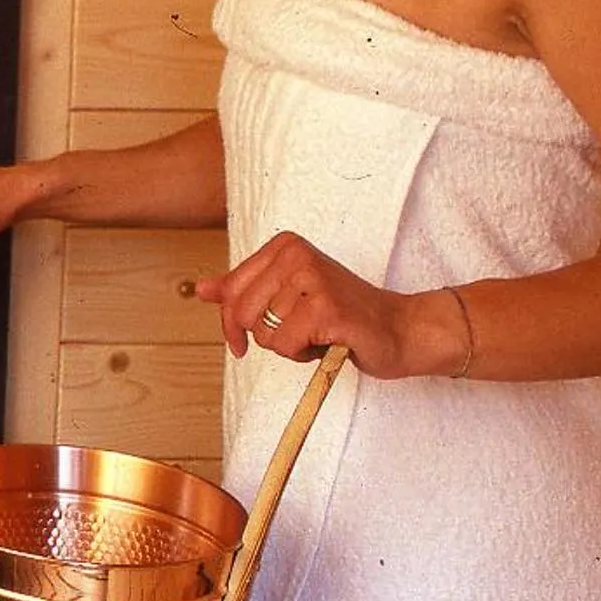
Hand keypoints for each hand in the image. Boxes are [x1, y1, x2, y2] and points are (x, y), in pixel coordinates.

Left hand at [194, 231, 442, 377]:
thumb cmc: (343, 313)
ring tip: (319, 334)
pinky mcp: (326, 307)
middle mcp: (296, 254)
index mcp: (284, 246)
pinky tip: (329, 341)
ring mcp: (312, 278)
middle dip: (265, 337)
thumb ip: (245, 290)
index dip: (230, 324)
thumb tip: (201, 289)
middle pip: (242, 313)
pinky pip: (286, 345)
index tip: (239, 343)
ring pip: (265, 334)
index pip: (230, 290)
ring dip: (290, 346)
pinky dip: (304, 355)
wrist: (400, 328)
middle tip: (299, 334)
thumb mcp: (288, 294)